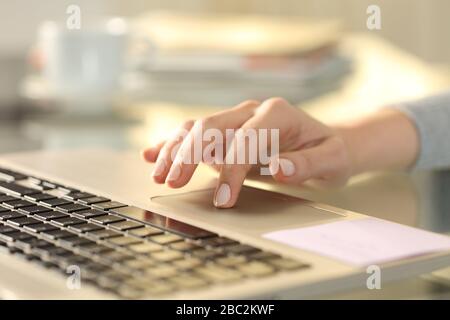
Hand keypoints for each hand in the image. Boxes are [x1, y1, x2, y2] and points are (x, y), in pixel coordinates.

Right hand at [142, 98, 352, 207]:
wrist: (325, 142)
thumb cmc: (329, 152)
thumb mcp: (332, 160)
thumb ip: (308, 164)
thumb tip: (279, 168)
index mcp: (277, 113)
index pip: (245, 140)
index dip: (231, 170)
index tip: (222, 200)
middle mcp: (251, 110)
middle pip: (211, 127)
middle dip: (189, 155)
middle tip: (173, 184)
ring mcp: (236, 118)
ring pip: (196, 127)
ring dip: (175, 149)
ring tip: (160, 174)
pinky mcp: (227, 130)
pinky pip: (194, 132)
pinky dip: (172, 142)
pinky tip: (153, 154)